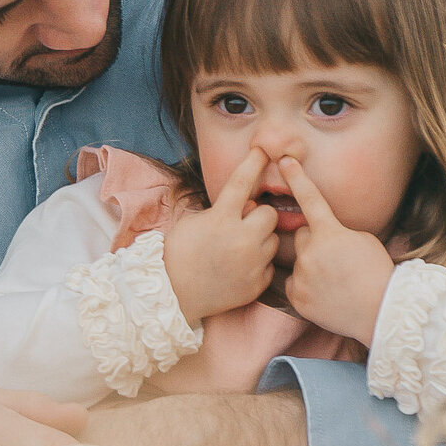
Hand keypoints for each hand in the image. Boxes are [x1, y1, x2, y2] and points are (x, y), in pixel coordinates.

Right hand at [164, 148, 278, 323]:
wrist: (172, 295)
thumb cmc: (179, 254)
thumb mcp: (195, 222)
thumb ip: (223, 210)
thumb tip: (248, 206)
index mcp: (220, 219)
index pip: (242, 182)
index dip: (254, 163)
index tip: (263, 151)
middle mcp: (241, 239)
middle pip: (269, 214)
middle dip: (258, 216)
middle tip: (242, 224)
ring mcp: (251, 263)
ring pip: (273, 239)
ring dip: (260, 239)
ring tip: (239, 249)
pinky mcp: (257, 284)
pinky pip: (269, 265)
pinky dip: (259, 263)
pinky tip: (240, 268)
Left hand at [280, 156, 394, 341]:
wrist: (381, 311)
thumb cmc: (377, 272)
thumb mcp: (363, 240)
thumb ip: (336, 232)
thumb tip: (321, 234)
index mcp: (330, 233)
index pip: (310, 198)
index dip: (296, 177)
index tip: (283, 159)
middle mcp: (311, 251)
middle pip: (301, 235)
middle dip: (313, 241)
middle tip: (335, 258)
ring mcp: (302, 275)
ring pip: (298, 260)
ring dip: (310, 264)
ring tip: (333, 280)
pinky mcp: (297, 297)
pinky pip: (293, 282)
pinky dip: (305, 286)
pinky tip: (324, 293)